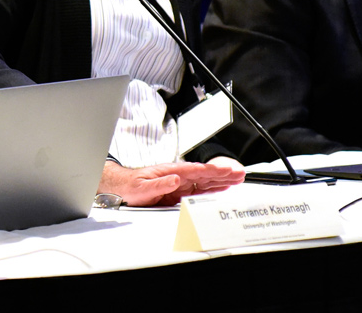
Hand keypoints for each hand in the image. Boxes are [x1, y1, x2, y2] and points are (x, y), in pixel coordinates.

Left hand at [97, 158, 245, 206]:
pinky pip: (200, 189)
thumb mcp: (141, 188)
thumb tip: (175, 180)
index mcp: (170, 171)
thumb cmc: (130, 186)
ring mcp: (180, 183)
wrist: (122, 188)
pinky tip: (222, 187)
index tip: (224, 171)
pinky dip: (213, 187)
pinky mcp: (179, 191)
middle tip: (239, 174)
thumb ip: (159, 185)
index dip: (210, 171)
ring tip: (237, 178)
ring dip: (221, 180)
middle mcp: (178, 176)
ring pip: (205, 181)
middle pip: (204, 174)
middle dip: (222, 173)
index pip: (195, 171)